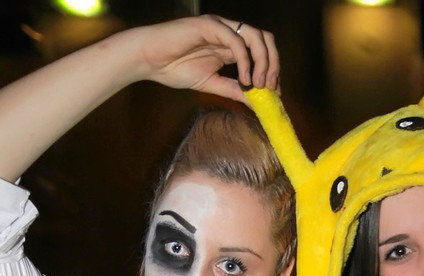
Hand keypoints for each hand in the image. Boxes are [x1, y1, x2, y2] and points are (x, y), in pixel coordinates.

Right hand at [136, 15, 279, 99]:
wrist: (149, 60)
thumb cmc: (174, 68)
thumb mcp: (211, 85)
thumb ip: (234, 90)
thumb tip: (257, 103)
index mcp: (230, 46)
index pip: (261, 52)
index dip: (273, 71)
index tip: (274, 93)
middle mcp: (229, 33)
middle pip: (265, 40)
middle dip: (274, 64)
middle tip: (271, 89)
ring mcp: (220, 27)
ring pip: (255, 36)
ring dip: (264, 61)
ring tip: (259, 85)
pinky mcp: (210, 25)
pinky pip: (236, 40)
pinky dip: (245, 60)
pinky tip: (245, 78)